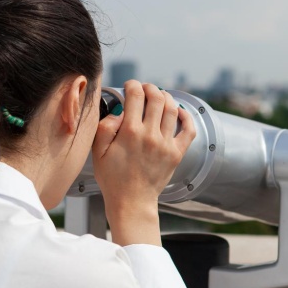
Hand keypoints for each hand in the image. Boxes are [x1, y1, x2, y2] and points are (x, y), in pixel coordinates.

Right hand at [91, 81, 196, 245]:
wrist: (132, 202)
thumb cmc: (113, 179)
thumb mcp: (98, 152)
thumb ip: (105, 127)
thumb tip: (119, 111)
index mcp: (130, 132)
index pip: (135, 96)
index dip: (132, 85)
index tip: (129, 85)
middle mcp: (150, 135)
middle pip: (156, 97)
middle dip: (150, 87)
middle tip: (145, 88)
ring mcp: (166, 143)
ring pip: (172, 108)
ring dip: (166, 97)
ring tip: (159, 96)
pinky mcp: (176, 153)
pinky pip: (188, 129)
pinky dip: (186, 116)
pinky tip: (179, 111)